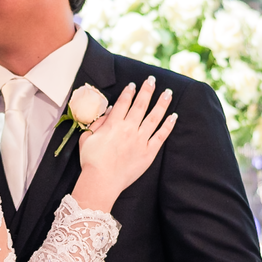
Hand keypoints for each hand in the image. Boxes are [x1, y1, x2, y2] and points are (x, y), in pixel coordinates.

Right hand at [71, 76, 176, 211]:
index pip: (123, 103)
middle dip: (147, 90)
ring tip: (168, 93)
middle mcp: (129, 129)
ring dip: (162, 103)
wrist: (101, 182)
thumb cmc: (91, 161)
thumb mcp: (87, 138)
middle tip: (152, 80)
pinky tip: (174, 116)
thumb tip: (110, 111)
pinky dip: (168, 125)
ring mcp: (140, 140)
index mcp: (113, 124)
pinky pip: (161, 136)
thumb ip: (98, 123)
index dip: (129, 92)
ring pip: (154, 117)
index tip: (133, 84)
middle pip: (141, 105)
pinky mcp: (148, 153)